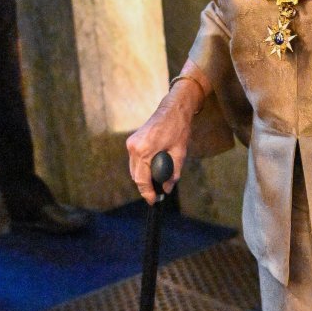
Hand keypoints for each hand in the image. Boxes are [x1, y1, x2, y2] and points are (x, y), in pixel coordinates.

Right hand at [125, 76, 204, 201]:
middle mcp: (133, 147)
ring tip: (155, 185)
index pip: (141, 179)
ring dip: (142, 178)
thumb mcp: (180, 153)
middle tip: (157, 195)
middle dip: (145, 187)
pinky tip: (152, 172)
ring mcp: (131, 143)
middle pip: (135, 176)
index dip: (147, 193)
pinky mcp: (132, 140)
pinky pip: (134, 160)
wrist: (174, 109)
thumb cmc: (179, 128)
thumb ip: (173, 173)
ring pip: (133, 169)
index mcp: (144, 150)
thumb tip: (167, 188)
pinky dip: (141, 168)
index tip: (153, 201)